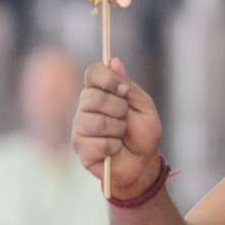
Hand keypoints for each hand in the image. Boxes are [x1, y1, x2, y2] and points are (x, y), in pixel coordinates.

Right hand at [72, 58, 162, 196]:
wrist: (143, 162)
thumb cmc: (143, 134)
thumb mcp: (144, 107)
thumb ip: (129, 87)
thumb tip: (114, 62)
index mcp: (100, 92)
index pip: (92, 73)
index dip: (108, 78)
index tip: (124, 89)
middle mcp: (85, 108)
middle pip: (92, 97)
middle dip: (118, 109)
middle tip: (125, 119)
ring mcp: (80, 128)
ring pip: (95, 122)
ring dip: (117, 130)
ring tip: (121, 136)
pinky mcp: (80, 149)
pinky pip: (97, 143)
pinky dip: (113, 147)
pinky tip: (114, 149)